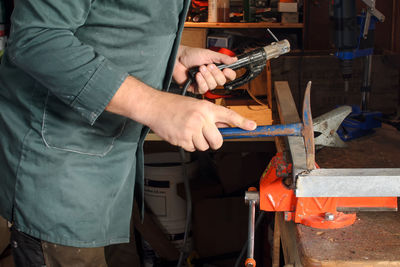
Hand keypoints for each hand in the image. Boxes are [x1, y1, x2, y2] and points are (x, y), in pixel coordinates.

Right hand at [107, 76, 255, 151]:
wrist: (154, 107)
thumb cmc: (174, 105)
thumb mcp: (195, 105)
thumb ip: (210, 116)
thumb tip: (223, 125)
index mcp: (206, 107)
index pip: (228, 115)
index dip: (242, 122)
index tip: (253, 127)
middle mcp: (201, 118)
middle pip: (217, 140)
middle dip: (214, 142)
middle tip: (207, 137)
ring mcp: (191, 130)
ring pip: (204, 146)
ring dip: (199, 143)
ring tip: (189, 132)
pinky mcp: (182, 139)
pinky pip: (192, 148)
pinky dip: (188, 144)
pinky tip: (182, 134)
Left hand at [173, 45, 236, 93]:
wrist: (177, 59)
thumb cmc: (191, 55)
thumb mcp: (209, 54)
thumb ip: (222, 58)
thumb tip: (235, 59)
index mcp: (217, 69)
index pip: (229, 76)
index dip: (229, 74)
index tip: (226, 69)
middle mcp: (212, 77)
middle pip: (222, 82)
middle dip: (215, 73)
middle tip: (208, 66)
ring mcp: (204, 83)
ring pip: (212, 86)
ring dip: (206, 76)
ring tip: (200, 69)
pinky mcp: (196, 89)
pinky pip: (203, 89)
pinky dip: (201, 82)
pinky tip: (196, 76)